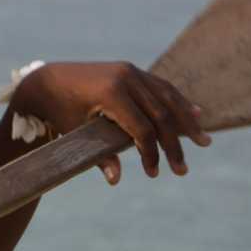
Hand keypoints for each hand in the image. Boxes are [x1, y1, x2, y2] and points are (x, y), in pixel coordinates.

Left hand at [14, 61, 210, 184]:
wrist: (47, 80)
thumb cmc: (59, 109)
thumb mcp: (76, 133)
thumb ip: (99, 155)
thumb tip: (115, 180)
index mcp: (111, 93)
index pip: (143, 129)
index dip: (151, 154)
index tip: (153, 173)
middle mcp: (126, 78)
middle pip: (161, 115)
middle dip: (174, 145)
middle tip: (182, 169)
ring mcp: (131, 71)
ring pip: (168, 98)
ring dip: (187, 121)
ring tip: (203, 141)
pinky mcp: (132, 71)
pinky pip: (161, 87)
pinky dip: (178, 102)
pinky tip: (195, 113)